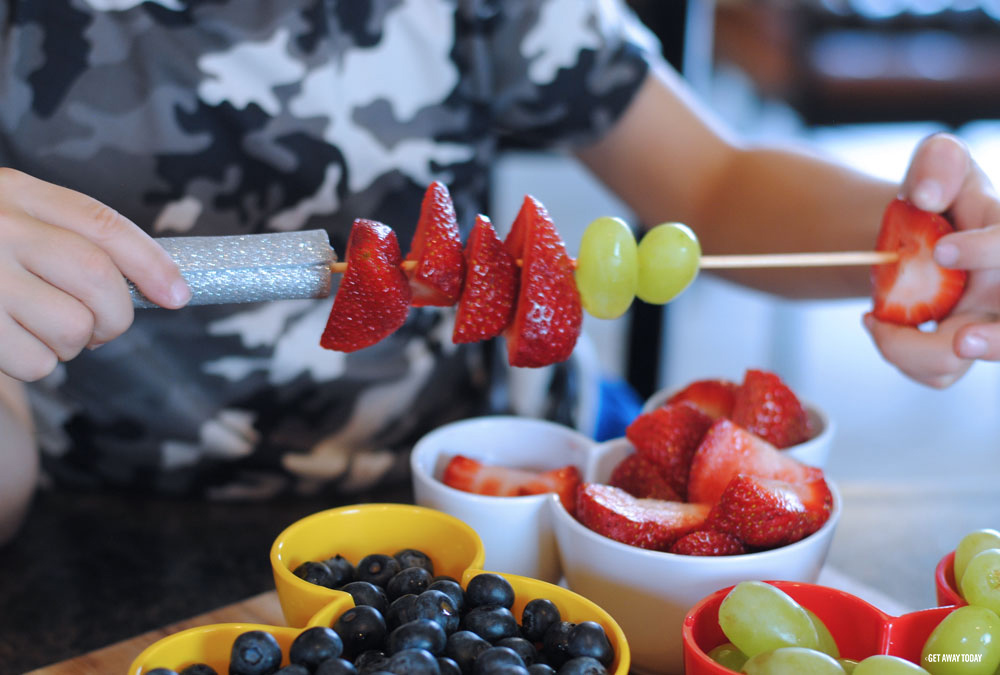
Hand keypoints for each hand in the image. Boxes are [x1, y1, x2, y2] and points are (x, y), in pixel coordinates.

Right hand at [0, 168, 189, 381]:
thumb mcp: (16, 221)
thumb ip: (73, 237)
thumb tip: (161, 284)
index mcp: (15, 193)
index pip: (102, 224)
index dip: (151, 264)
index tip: (179, 296)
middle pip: (96, 279)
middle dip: (115, 315)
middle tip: (102, 326)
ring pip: (71, 328)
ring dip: (73, 344)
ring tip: (45, 330)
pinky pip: (36, 362)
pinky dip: (38, 364)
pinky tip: (12, 343)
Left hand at [864, 132, 999, 387]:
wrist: (914, 231)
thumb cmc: (936, 195)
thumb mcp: (938, 165)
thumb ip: (938, 164)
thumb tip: (927, 194)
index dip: (987, 252)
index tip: (942, 249)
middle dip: (996, 341)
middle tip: (959, 339)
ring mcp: (985, 324)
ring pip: (967, 358)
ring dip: (925, 356)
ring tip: (882, 330)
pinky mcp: (957, 347)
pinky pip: (936, 372)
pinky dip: (900, 355)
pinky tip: (875, 321)